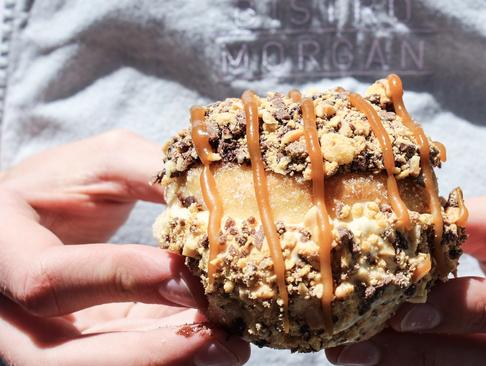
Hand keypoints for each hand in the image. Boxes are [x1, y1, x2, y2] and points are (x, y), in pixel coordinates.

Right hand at [0, 130, 249, 364]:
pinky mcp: (79, 346)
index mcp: (0, 247)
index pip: (47, 278)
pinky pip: (122, 360)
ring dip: (167, 361)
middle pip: (58, 358)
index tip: (184, 275)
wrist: (37, 216)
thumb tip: (220, 193)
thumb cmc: (63, 185)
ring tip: (230, 346)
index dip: (119, 277)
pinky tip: (216, 341)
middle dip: (146, 352)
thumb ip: (152, 171)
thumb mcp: (102, 163)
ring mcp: (39, 337)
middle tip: (218, 338)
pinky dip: (171, 354)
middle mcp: (5, 309)